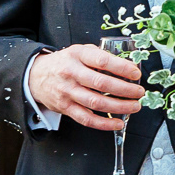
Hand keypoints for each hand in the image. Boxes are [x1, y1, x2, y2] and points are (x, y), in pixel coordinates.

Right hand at [28, 45, 143, 131]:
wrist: (35, 76)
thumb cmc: (64, 63)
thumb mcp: (79, 51)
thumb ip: (99, 56)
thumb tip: (127, 66)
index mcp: (77, 55)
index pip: (102, 60)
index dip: (121, 67)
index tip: (136, 74)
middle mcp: (71, 73)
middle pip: (101, 83)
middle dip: (125, 89)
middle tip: (139, 92)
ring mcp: (67, 92)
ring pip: (96, 102)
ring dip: (119, 106)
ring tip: (134, 106)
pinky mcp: (65, 107)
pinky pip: (86, 119)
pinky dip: (104, 123)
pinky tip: (118, 123)